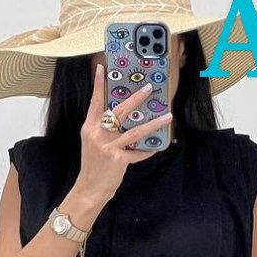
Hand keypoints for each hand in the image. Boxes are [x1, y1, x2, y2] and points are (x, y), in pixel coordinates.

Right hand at [69, 64, 173, 212]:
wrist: (89, 189)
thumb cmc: (94, 166)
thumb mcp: (93, 144)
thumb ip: (103, 129)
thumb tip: (122, 119)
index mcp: (89, 127)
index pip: (95, 102)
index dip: (98, 85)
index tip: (101, 68)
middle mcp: (97, 134)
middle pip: (119, 111)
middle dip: (136, 98)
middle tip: (148, 88)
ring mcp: (107, 146)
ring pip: (135, 130)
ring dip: (154, 123)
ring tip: (167, 116)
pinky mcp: (117, 158)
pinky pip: (137, 152)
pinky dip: (146, 151)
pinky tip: (155, 148)